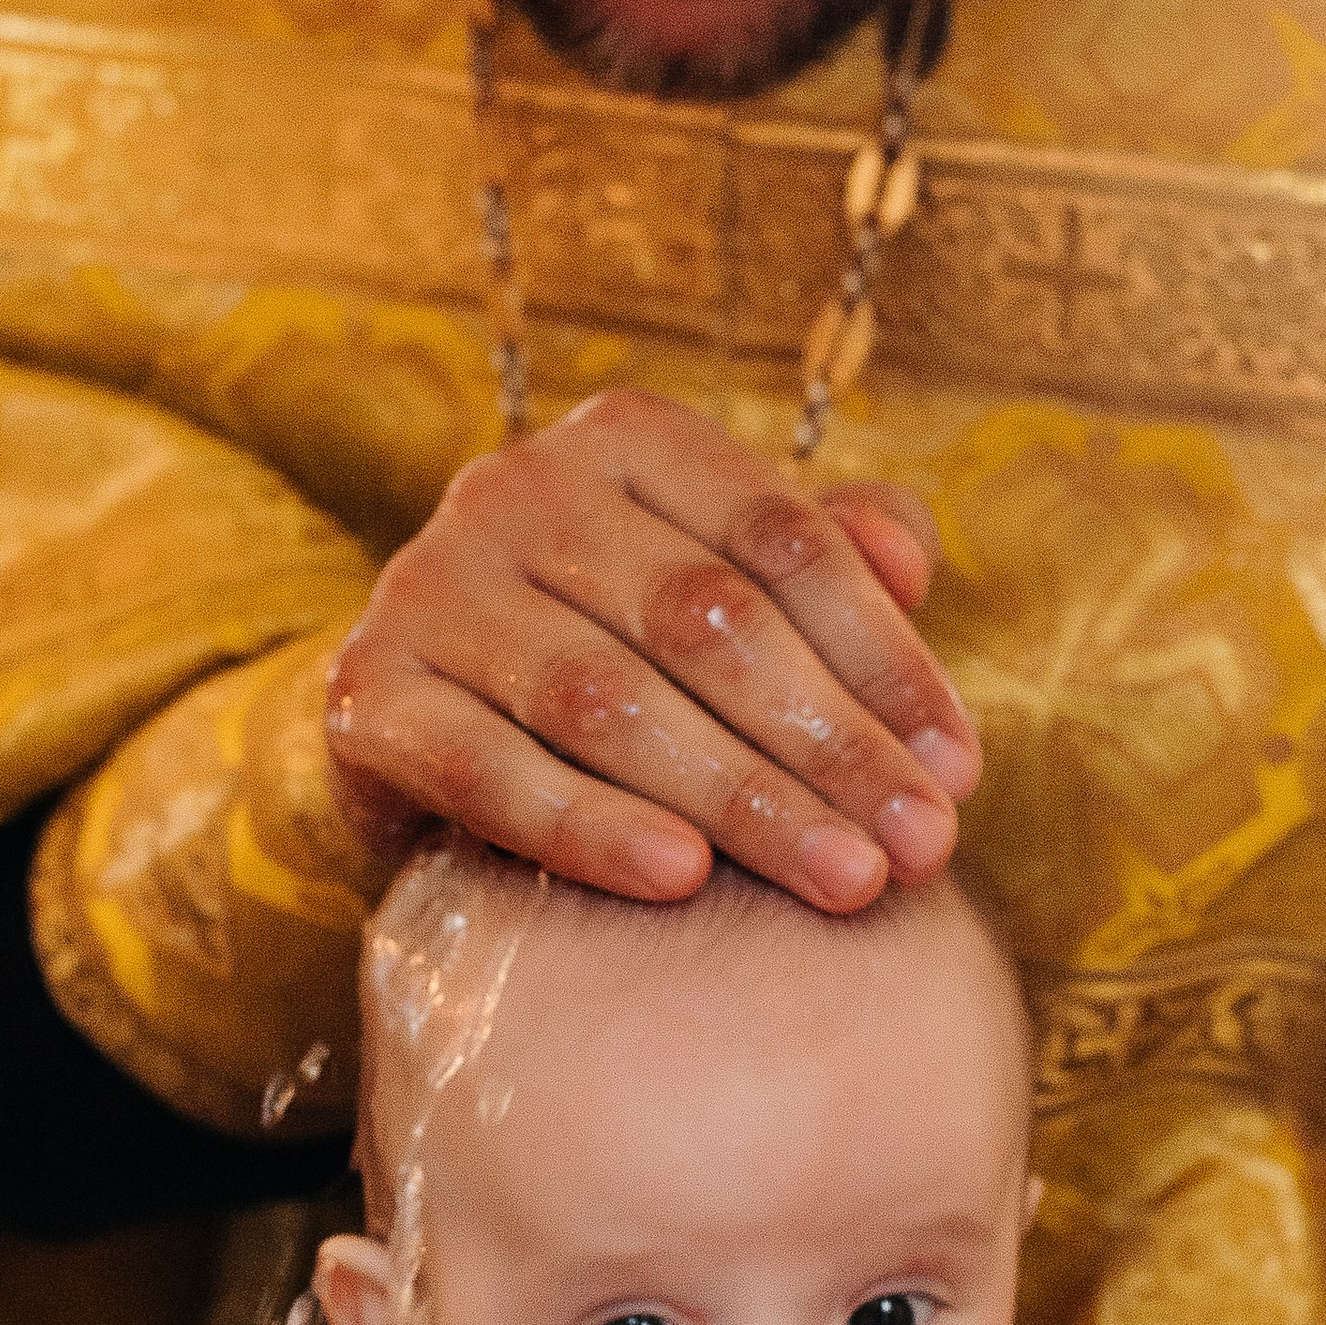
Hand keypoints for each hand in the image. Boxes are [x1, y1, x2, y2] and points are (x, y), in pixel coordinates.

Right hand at [324, 390, 981, 908]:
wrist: (424, 733)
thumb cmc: (619, 656)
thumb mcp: (726, 593)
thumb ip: (827, 564)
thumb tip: (910, 553)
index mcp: (627, 442)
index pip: (782, 543)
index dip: (884, 659)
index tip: (958, 773)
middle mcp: (516, 488)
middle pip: (706, 622)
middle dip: (829, 744)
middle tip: (920, 851)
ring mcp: (427, 585)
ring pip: (610, 699)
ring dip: (740, 799)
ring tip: (841, 881)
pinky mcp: (367, 694)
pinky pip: (489, 770)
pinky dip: (589, 826)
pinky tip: (679, 881)